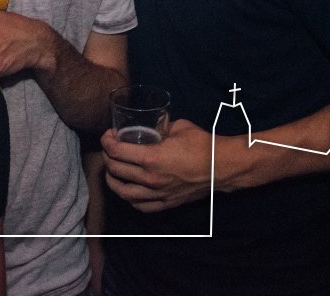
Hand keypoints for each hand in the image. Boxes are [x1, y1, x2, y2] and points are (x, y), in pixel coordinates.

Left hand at [100, 120, 214, 211]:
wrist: (223, 167)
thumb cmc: (202, 144)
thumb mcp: (177, 127)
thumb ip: (160, 126)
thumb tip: (151, 124)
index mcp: (151, 158)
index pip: (116, 151)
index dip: (107, 141)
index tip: (108, 135)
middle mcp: (150, 178)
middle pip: (115, 170)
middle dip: (107, 156)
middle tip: (109, 148)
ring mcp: (157, 194)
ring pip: (123, 192)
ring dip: (112, 180)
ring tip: (111, 170)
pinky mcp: (166, 203)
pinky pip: (140, 206)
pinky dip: (128, 198)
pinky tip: (127, 189)